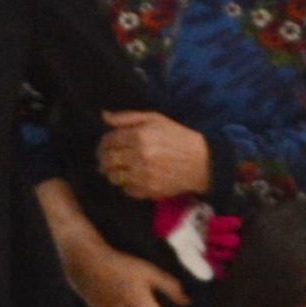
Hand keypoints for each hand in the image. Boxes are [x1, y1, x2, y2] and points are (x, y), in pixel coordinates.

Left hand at [97, 110, 211, 200]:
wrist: (202, 162)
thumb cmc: (178, 137)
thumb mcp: (155, 119)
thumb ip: (127, 118)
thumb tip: (104, 116)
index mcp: (139, 136)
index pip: (109, 141)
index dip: (103, 143)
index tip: (105, 145)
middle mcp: (139, 156)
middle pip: (107, 160)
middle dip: (103, 159)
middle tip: (107, 159)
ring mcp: (143, 175)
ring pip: (114, 177)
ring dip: (113, 173)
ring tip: (119, 169)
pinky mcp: (148, 190)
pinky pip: (126, 190)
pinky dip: (126, 185)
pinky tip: (133, 178)